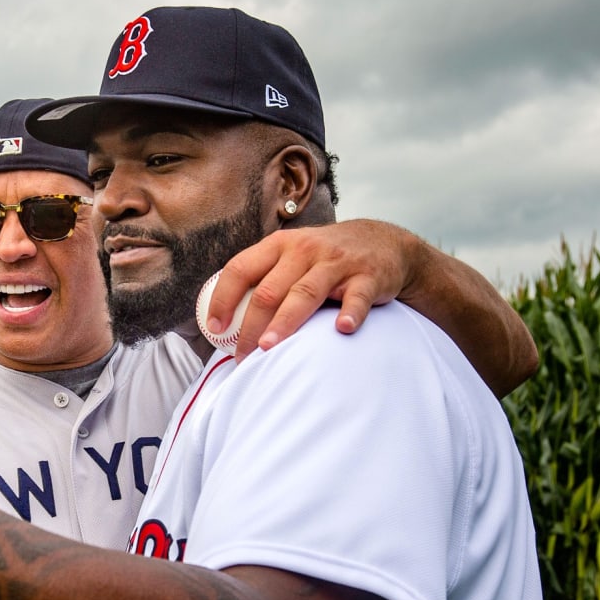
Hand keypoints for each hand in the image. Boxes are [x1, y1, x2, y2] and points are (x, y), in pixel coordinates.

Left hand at [202, 219, 415, 360]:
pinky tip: (342, 329)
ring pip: (305, 294)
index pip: (240, 269)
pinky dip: (350, 313)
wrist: (385, 243)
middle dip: (250, 325)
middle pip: (269, 290)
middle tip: (241, 356)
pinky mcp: (368, 277)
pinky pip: (357, 297)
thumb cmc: (325, 259)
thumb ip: (263, 278)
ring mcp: (337, 263)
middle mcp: (305, 251)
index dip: (222, 299)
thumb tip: (224, 322)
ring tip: (268, 348)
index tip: (214, 329)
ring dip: (284, 322)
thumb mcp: (292, 255)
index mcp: (279, 246)